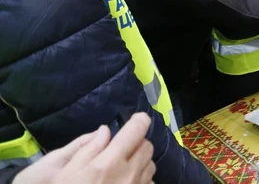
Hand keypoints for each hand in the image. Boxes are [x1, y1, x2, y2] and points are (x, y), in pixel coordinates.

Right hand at [14, 113, 154, 183]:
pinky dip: (142, 179)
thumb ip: (88, 148)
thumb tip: (106, 130)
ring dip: (140, 161)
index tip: (135, 120)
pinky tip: (125, 183)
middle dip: (137, 142)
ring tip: (122, 168)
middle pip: (147, 146)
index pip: (137, 129)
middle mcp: (129, 174)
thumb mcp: (67, 171)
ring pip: (151, 164)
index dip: (139, 120)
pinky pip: (149, 183)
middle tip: (121, 148)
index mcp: (110, 162)